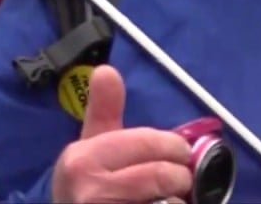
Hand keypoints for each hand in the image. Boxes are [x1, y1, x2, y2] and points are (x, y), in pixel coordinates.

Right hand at [51, 66, 193, 203]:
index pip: (145, 143)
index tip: (180, 153)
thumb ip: (103, 111)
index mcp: (80, 159)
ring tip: (169, 200)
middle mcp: (87, 190)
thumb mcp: (89, 149)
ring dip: (177, 203)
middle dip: (179, 178)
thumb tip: (106, 70)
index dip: (172, 148)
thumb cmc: (87, 189)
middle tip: (180, 181)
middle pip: (160, 176)